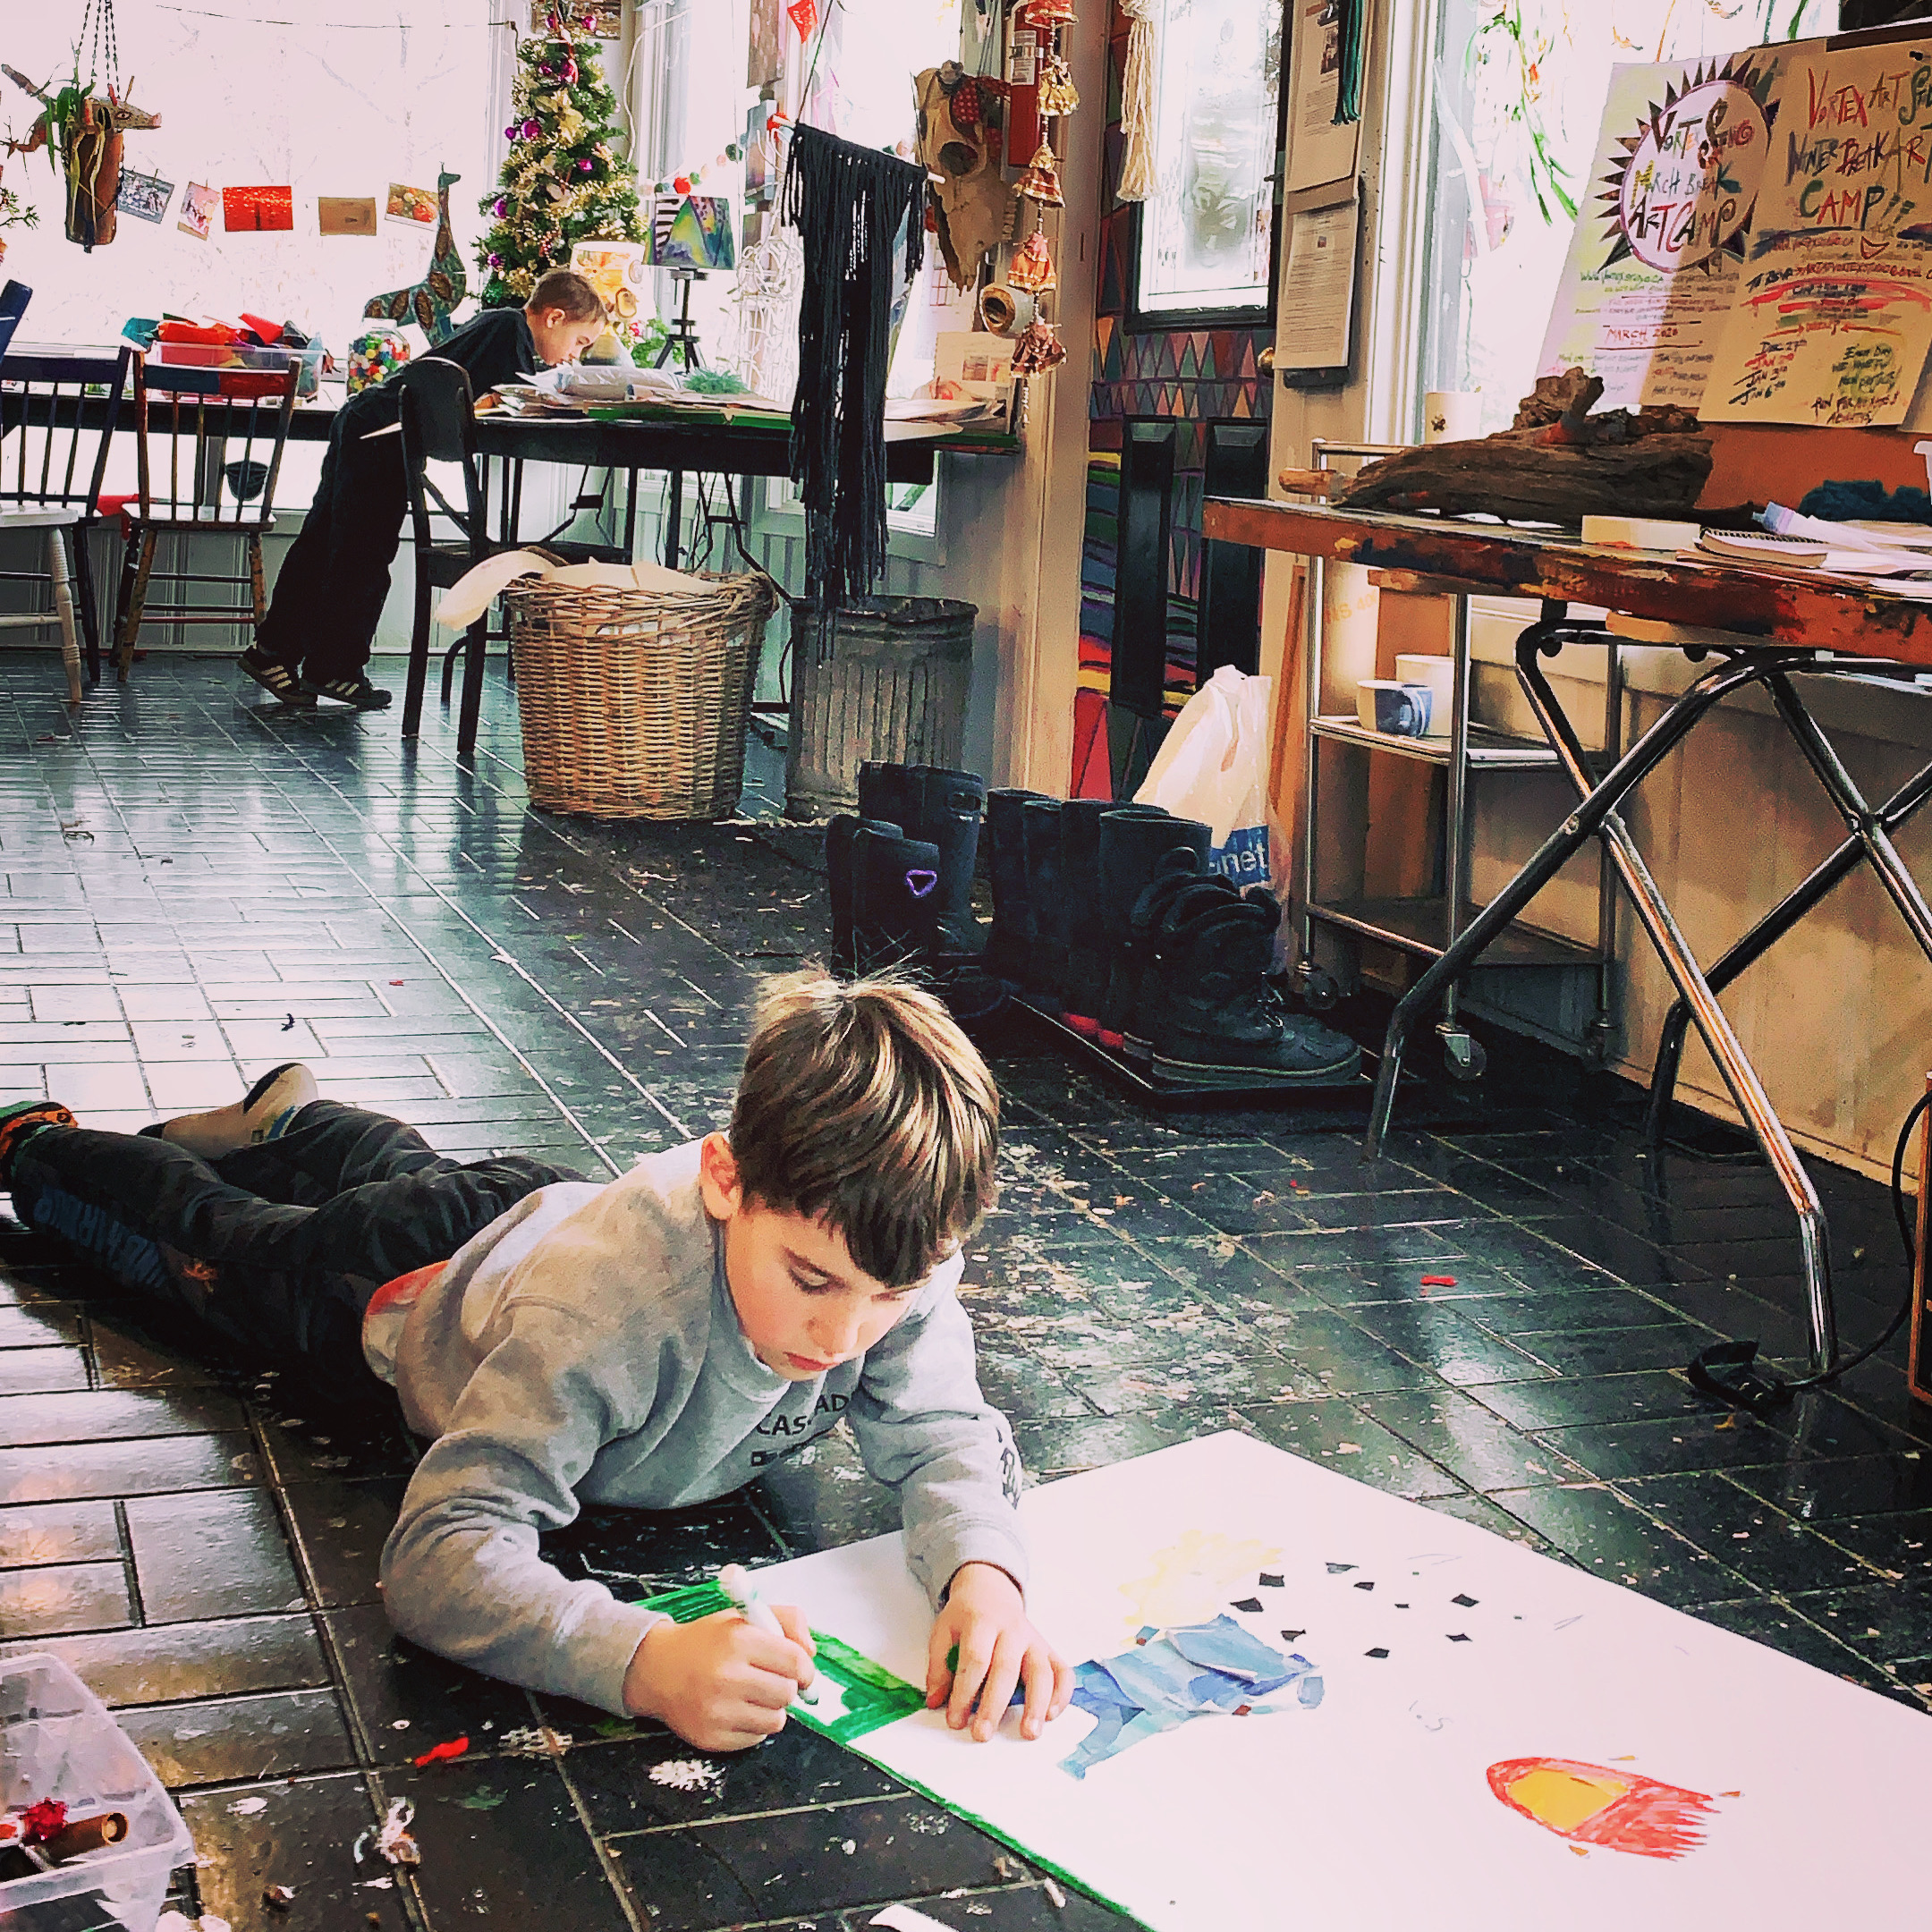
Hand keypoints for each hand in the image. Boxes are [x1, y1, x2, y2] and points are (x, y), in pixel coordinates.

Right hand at [622, 1607, 815, 1750]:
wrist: (658, 1669)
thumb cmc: (708, 1641)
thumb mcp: (745, 1615)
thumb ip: (787, 1620)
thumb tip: (811, 1652)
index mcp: (738, 1640)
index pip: (794, 1661)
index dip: (805, 1668)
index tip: (803, 1671)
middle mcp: (726, 1677)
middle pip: (787, 1693)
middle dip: (786, 1686)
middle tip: (771, 1679)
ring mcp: (717, 1711)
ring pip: (776, 1719)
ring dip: (771, 1707)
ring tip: (753, 1694)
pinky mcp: (711, 1738)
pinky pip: (756, 1738)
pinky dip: (754, 1725)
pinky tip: (737, 1709)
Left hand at [926, 1562, 1072, 1742]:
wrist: (990, 1589)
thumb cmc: (967, 1616)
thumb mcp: (943, 1631)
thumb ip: (938, 1667)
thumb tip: (936, 1702)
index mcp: (981, 1622)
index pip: (975, 1658)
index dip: (964, 1691)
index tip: (955, 1719)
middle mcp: (1011, 1630)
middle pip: (1006, 1668)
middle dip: (995, 1705)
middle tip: (983, 1733)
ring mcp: (1033, 1639)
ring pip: (1041, 1671)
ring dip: (1036, 1704)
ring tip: (1029, 1732)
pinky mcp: (1048, 1649)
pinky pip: (1063, 1671)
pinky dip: (1062, 1694)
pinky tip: (1051, 1715)